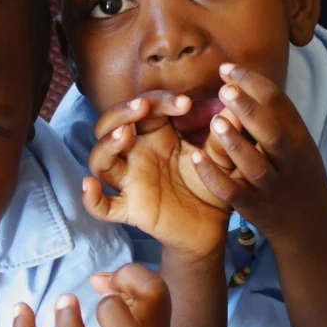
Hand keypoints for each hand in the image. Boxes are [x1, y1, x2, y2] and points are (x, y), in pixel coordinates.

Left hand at [13, 263, 181, 326]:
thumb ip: (133, 301)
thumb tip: (95, 279)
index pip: (154, 292)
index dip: (132, 274)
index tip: (118, 282)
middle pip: (121, 325)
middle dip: (108, 305)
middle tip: (102, 305)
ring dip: (68, 325)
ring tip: (65, 301)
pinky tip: (19, 309)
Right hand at [82, 93, 228, 256]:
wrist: (211, 227)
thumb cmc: (209, 185)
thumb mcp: (220, 157)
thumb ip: (225, 134)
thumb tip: (237, 103)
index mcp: (156, 135)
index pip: (146, 107)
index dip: (160, 100)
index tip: (186, 104)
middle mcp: (136, 154)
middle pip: (110, 125)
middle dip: (121, 111)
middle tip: (142, 106)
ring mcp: (129, 181)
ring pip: (100, 160)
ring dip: (106, 145)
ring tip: (124, 135)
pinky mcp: (130, 209)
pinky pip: (102, 207)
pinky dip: (91, 199)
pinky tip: (89, 186)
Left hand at [180, 63, 326, 244]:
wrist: (311, 229)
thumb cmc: (297, 177)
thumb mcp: (298, 147)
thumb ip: (277, 120)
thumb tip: (247, 82)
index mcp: (299, 140)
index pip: (279, 104)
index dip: (253, 83)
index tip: (227, 68)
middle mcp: (289, 162)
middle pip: (272, 133)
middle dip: (249, 109)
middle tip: (224, 88)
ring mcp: (272, 187)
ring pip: (255, 165)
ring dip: (234, 143)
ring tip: (214, 122)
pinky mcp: (255, 208)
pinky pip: (233, 192)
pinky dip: (214, 176)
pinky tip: (196, 158)